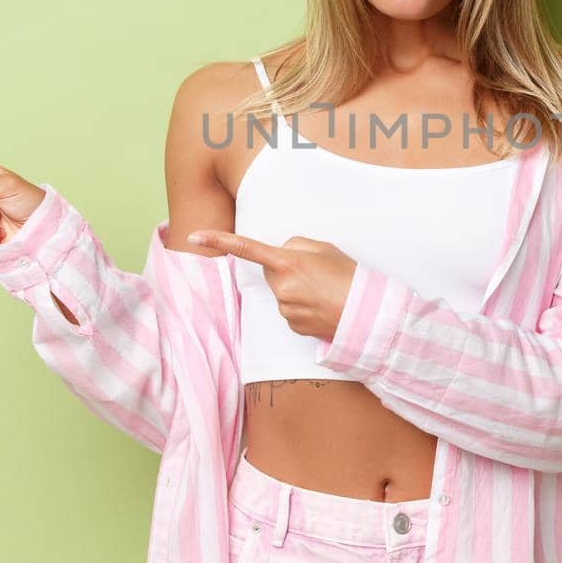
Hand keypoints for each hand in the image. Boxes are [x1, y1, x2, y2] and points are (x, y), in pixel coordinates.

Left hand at [185, 229, 357, 341]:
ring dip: (296, 288)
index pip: (246, 249)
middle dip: (287, 269)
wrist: (367, 314)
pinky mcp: (291, 325)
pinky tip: (320, 306)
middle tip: (316, 273)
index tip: (194, 237)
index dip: (219, 240)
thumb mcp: (325, 249)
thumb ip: (296, 245)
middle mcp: (281, 286)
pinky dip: (301, 306)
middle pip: (272, 271)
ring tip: (323, 291)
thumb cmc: (349, 276)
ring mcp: (284, 308)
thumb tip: (281, 253)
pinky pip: (289, 309)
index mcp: (288, 262)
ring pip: (281, 291)